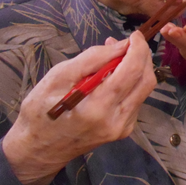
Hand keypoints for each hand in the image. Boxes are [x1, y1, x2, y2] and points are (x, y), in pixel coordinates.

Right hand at [2, 32, 156, 184]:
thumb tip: (120, 45)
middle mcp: (116, 120)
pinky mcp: (124, 130)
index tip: (134, 35)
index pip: (130, 73)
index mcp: (96, 108)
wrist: (40, 149)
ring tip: (117, 55)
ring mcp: (122, 127)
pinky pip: (136, 100)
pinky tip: (115, 75)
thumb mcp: (57, 77)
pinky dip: (131, 83)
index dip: (137, 50)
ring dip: (137, 69)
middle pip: (145, 81)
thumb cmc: (41, 111)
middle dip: (142, 57)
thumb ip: (91, 59)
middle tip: (129, 43)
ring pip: (144, 91)